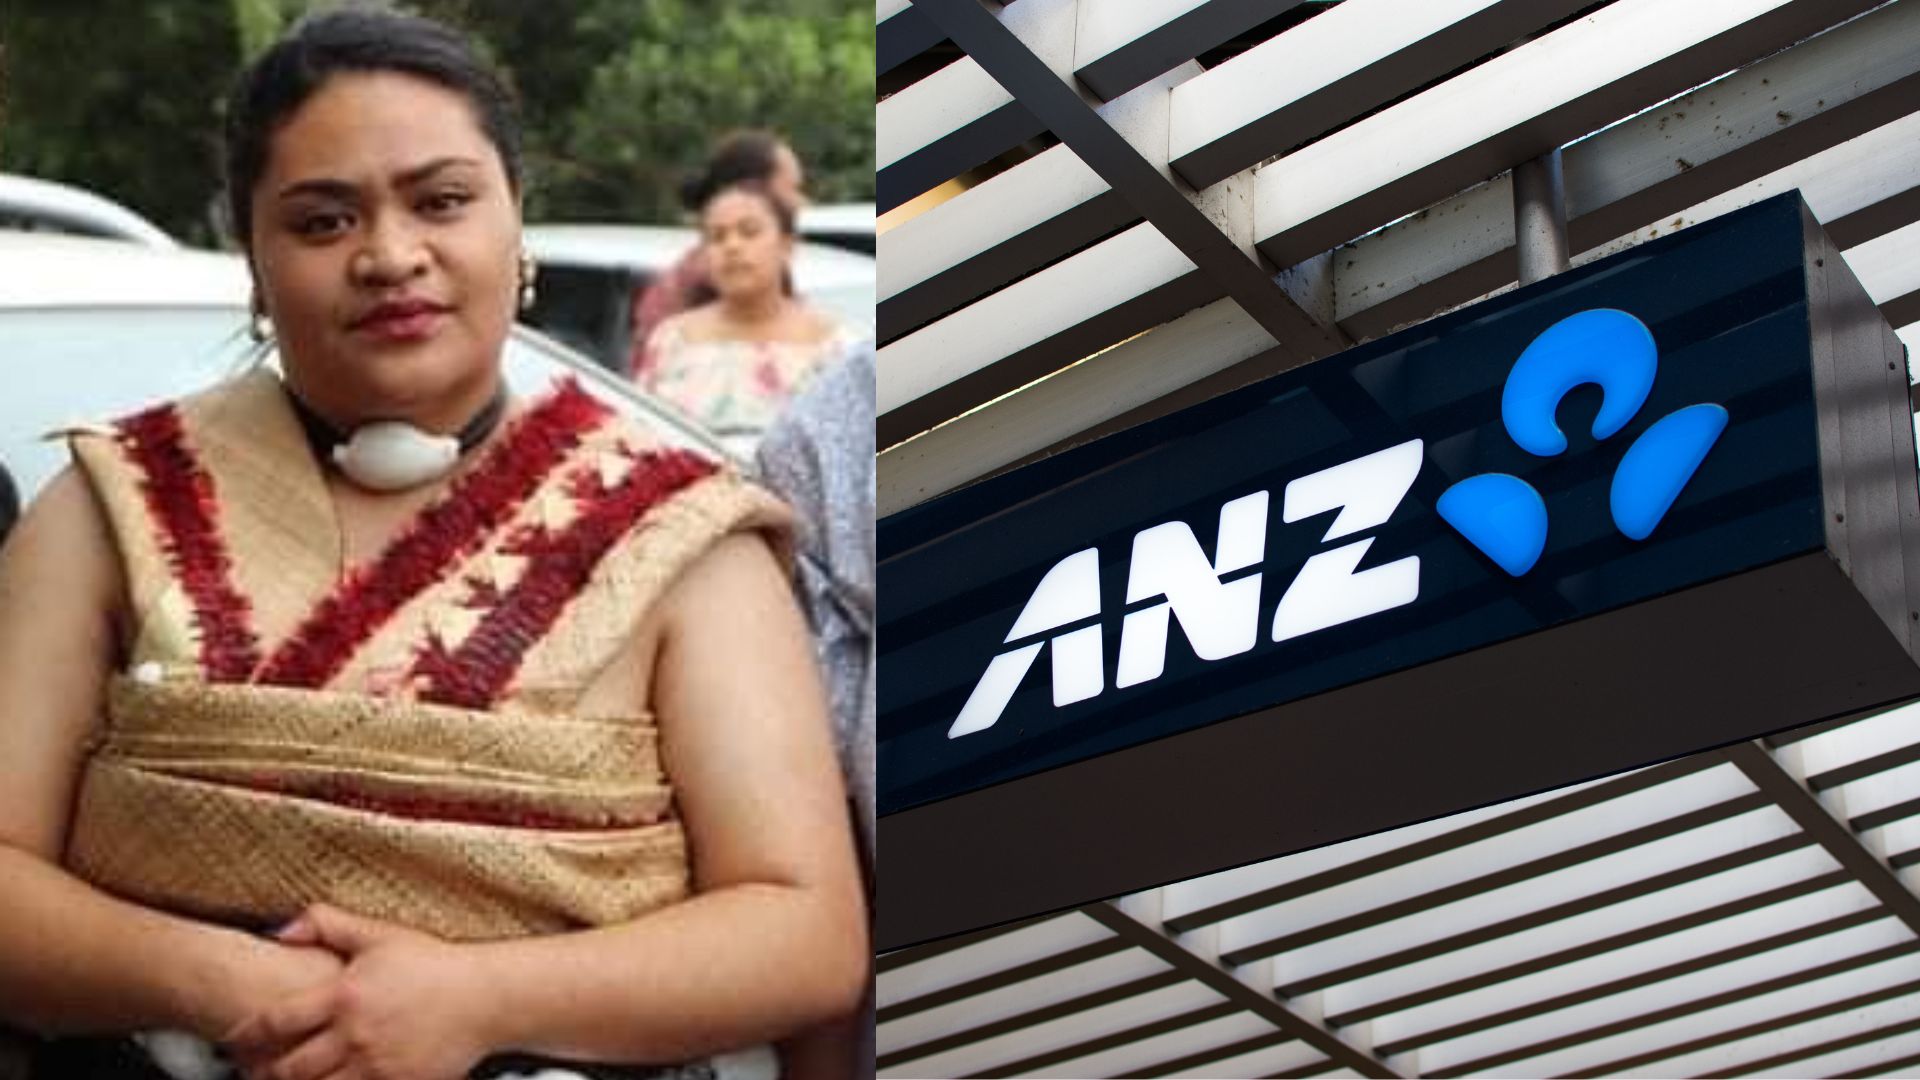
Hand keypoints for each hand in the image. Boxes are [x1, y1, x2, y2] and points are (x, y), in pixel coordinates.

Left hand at [226, 903, 492, 1079]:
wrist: (485, 997)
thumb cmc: (434, 964)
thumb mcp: (381, 935)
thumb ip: (329, 924)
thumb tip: (281, 929)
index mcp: (343, 996)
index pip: (275, 1022)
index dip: (246, 1034)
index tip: (233, 1039)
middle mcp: (354, 1035)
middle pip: (288, 1068)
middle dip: (263, 1073)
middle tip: (253, 1070)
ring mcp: (375, 1066)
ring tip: (291, 1079)